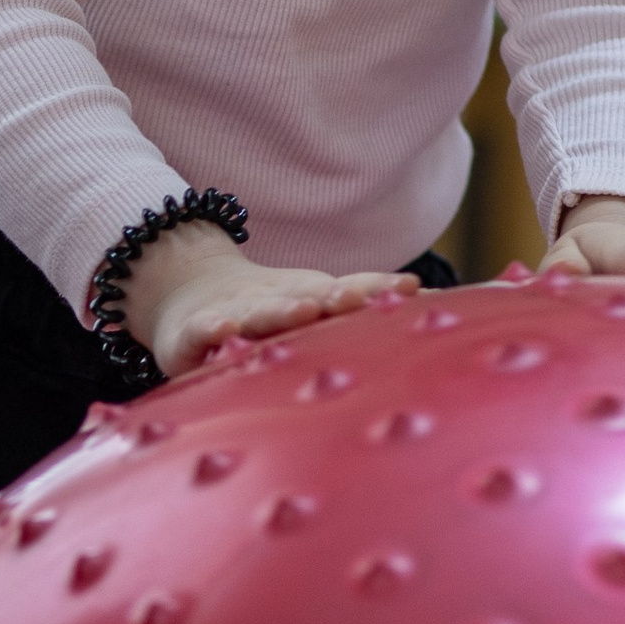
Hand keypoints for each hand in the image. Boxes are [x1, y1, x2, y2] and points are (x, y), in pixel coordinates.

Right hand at [123, 224, 418, 379]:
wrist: (188, 295)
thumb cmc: (266, 313)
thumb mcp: (312, 308)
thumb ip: (364, 302)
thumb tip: (436, 302)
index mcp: (310, 301)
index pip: (349, 291)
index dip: (376, 289)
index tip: (409, 288)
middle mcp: (277, 303)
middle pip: (309, 298)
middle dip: (336, 298)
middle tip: (360, 299)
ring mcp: (235, 315)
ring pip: (261, 313)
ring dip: (282, 310)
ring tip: (302, 310)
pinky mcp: (192, 335)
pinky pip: (204, 334)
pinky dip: (215, 330)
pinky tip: (226, 332)